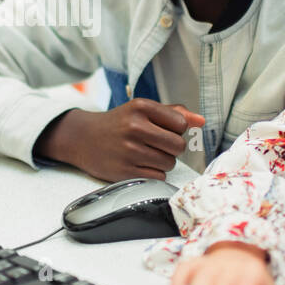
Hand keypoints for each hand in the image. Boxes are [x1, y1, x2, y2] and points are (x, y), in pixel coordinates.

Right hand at [34, 99, 206, 181]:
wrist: (83, 138)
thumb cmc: (119, 123)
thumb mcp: (142, 110)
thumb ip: (173, 113)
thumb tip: (201, 121)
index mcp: (140, 107)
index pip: (181, 124)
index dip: (176, 130)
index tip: (163, 129)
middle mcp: (134, 127)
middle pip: (178, 146)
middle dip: (172, 147)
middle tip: (155, 144)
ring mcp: (129, 151)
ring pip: (169, 163)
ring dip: (163, 161)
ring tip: (145, 154)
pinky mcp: (125, 171)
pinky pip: (158, 176)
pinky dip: (153, 173)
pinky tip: (139, 164)